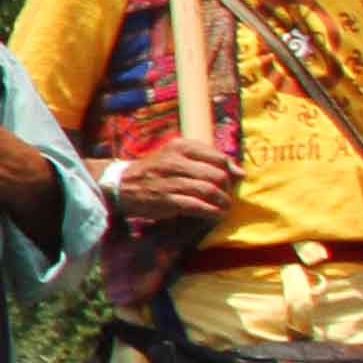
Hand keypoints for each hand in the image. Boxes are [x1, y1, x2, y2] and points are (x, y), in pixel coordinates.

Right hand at [110, 135, 238, 225]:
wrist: (121, 184)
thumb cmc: (156, 171)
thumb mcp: (177, 156)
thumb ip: (207, 160)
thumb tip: (241, 172)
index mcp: (180, 147)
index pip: (218, 157)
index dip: (230, 171)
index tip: (233, 181)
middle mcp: (174, 161)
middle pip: (217, 175)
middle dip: (228, 189)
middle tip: (227, 197)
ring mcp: (169, 181)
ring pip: (209, 190)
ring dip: (222, 203)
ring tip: (224, 208)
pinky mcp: (165, 200)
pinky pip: (196, 205)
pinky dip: (211, 212)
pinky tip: (214, 215)